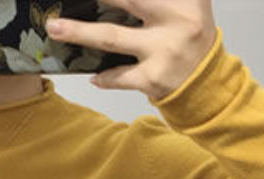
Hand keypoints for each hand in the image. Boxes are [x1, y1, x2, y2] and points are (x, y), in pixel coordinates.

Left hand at [44, 0, 217, 101]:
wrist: (208, 85)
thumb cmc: (189, 40)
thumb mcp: (184, 5)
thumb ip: (154, 0)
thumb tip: (114, 1)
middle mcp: (177, 18)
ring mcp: (164, 50)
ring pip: (112, 38)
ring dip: (79, 32)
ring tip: (55, 27)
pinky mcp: (154, 79)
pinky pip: (120, 76)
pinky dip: (105, 77)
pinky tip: (93, 75)